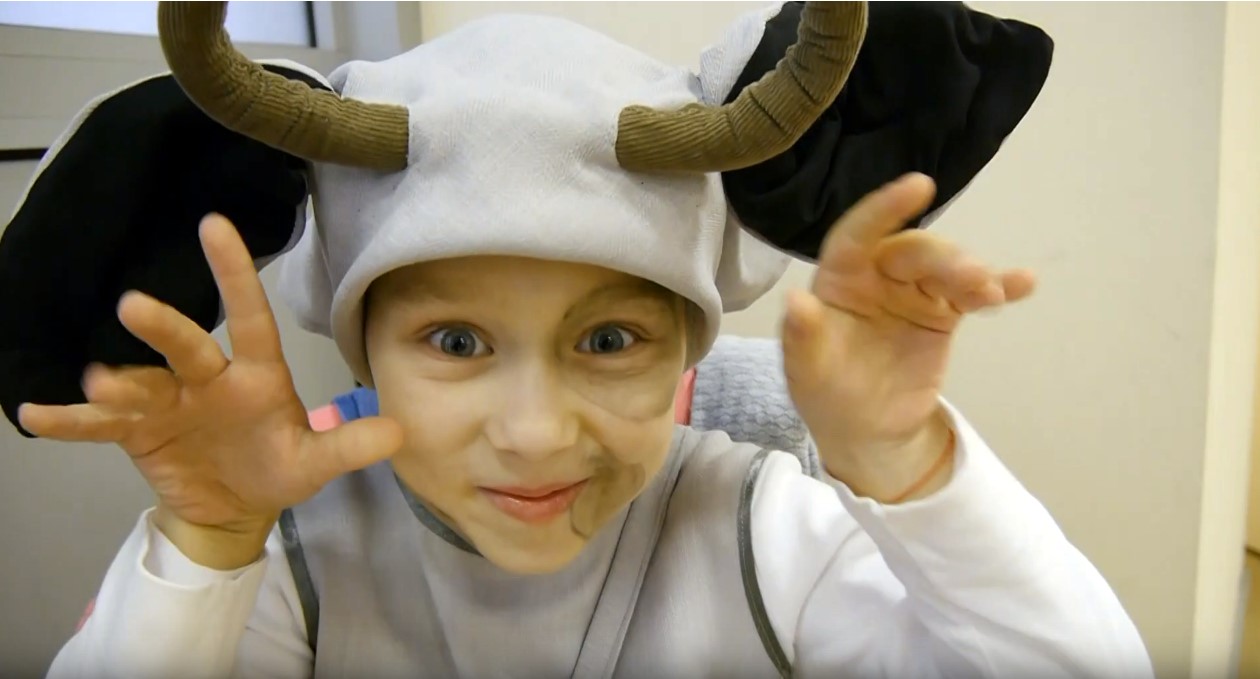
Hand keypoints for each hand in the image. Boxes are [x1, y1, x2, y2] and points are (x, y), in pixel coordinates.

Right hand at [19, 215, 402, 567]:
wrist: (235, 508)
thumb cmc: (277, 468)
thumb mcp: (316, 462)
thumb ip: (350, 446)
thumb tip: (400, 432)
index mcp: (255, 374)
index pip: (250, 318)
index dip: (236, 274)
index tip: (215, 224)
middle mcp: (208, 377)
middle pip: (187, 346)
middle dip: (165, 328)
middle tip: (135, 307)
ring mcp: (168, 402)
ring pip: (140, 383)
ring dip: (117, 382)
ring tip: (101, 380)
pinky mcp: (137, 432)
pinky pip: (100, 425)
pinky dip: (70, 421)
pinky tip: (35, 414)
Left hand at [781, 173, 1034, 500]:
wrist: (866, 431)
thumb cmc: (827, 394)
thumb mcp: (806, 373)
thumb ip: (802, 337)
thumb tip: (795, 301)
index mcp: (839, 281)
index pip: (857, 236)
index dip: (884, 209)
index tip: (919, 185)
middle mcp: (876, 277)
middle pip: (912, 251)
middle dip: (943, 258)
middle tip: (972, 277)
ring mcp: (912, 293)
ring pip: (944, 268)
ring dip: (971, 273)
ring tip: (989, 293)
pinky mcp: (942, 315)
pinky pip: (972, 295)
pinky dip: (999, 287)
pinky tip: (1024, 283)